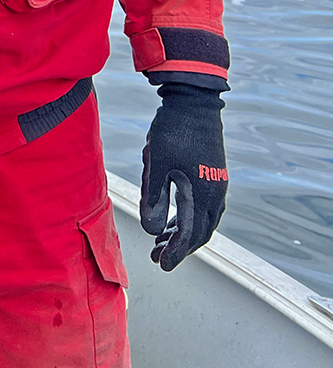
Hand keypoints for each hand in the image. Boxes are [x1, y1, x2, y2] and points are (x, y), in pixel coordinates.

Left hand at [140, 82, 228, 269]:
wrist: (193, 102)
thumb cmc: (173, 131)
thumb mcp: (157, 163)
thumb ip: (154, 197)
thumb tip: (151, 230)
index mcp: (202, 194)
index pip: (191, 234)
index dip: (176, 252)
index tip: (162, 264)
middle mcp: (215, 194)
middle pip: (200, 232)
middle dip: (179, 247)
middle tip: (158, 257)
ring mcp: (216, 185)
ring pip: (202, 220)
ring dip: (182, 233)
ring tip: (159, 240)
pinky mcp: (211, 176)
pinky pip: (202, 206)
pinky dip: (187, 217)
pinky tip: (172, 219)